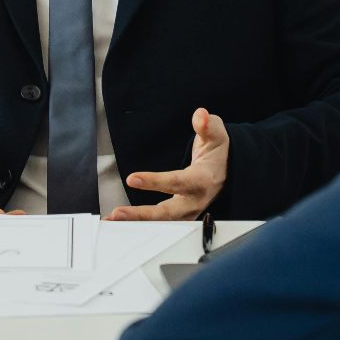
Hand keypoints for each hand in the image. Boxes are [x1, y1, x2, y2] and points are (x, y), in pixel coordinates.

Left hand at [108, 107, 228, 220]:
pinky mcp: (178, 216)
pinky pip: (159, 223)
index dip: (155, 182)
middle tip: (118, 213)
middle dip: (142, 215)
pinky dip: (139, 224)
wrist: (227, 171)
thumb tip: (200, 115)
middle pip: (168, 213)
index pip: (177, 182)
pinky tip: (118, 221)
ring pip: (161, 222)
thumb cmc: (218, 153)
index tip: (132, 179)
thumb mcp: (217, 134)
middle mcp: (195, 200)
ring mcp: (187, 211)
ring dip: (136, 223)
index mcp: (203, 180)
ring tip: (111, 220)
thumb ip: (207, 125)